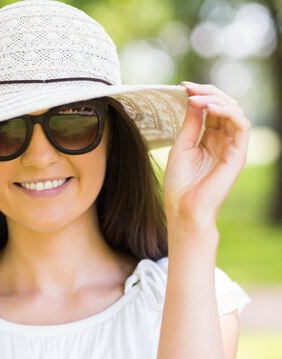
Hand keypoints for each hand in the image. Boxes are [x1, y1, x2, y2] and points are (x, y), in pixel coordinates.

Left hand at [163, 82, 250, 228]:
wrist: (183, 209)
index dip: (200, 94)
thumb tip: (193, 98)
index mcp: (209, 138)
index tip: (182, 86)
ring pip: (235, 111)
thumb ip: (190, 123)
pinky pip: (242, 126)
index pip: (211, 108)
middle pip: (224, 106)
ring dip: (216, 99)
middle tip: (189, 87)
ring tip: (197, 97)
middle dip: (207, 92)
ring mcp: (232, 147)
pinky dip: (228, 112)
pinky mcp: (238, 154)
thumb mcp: (181, 145)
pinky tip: (209, 108)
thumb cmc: (180, 183)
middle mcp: (224, 140)